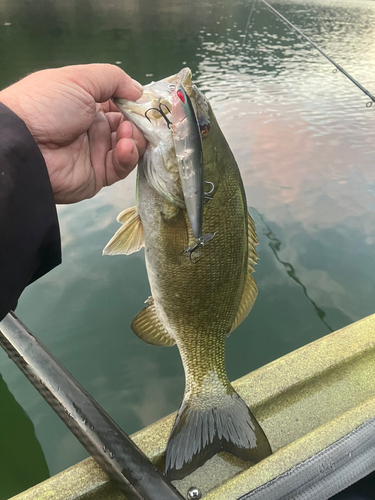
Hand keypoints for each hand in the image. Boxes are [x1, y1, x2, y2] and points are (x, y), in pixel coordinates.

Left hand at [0, 64, 146, 202]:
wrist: (25, 144)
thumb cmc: (49, 104)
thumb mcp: (80, 79)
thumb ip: (114, 79)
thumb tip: (140, 91)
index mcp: (86, 104)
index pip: (119, 104)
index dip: (135, 103)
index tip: (148, 103)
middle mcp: (93, 128)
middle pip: (127, 126)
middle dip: (138, 122)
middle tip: (141, 121)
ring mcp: (97, 153)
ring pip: (129, 146)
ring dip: (134, 137)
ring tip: (127, 133)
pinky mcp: (99, 175)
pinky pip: (121, 166)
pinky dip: (128, 156)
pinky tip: (125, 146)